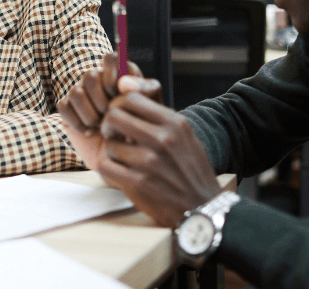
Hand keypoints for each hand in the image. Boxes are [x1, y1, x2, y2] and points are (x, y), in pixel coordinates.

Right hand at [57, 52, 161, 169]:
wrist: (124, 154)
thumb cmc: (141, 127)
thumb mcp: (152, 107)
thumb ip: (146, 90)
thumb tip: (123, 83)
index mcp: (119, 72)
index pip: (110, 57)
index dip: (112, 77)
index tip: (118, 95)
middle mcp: (98, 79)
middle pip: (89, 76)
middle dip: (101, 101)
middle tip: (109, 117)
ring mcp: (81, 93)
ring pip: (76, 92)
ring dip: (90, 114)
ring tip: (101, 126)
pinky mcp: (68, 108)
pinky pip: (63, 107)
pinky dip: (77, 122)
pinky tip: (89, 131)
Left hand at [97, 92, 221, 227]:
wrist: (203, 209)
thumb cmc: (192, 172)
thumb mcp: (185, 138)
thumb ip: (161, 120)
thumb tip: (129, 98)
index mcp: (174, 123)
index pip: (131, 98)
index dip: (118, 105)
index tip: (119, 117)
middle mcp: (162, 138)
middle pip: (114, 116)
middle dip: (108, 125)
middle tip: (113, 136)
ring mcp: (149, 161)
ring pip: (108, 143)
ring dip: (110, 151)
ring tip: (122, 159)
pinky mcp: (138, 183)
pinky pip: (105, 166)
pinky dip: (107, 168)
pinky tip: (118, 172)